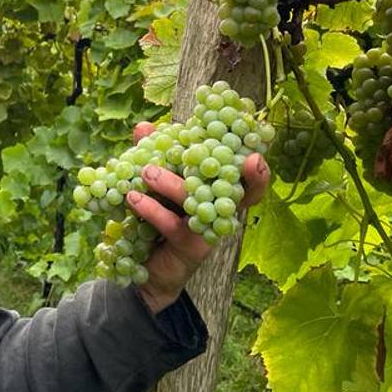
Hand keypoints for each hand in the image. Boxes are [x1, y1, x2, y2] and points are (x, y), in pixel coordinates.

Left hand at [125, 121, 270, 313]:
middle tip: (188, 151)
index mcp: (217, 190)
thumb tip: (144, 126)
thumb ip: (152, 153)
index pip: (245, 178)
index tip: (254, 157)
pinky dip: (152, 209)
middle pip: (231, 190)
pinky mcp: (190, 248)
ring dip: (172, 184)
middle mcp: (220, 210)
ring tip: (146, 171)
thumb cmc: (158, 216)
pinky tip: (133, 198)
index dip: (257, 171)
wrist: (146, 265)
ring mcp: (208, 231)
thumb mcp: (155, 182)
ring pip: (199, 204)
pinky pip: (174, 225)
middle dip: (218, 169)